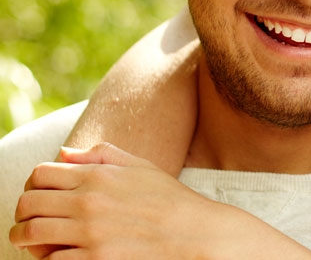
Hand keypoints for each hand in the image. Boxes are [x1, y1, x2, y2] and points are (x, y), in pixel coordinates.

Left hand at [10, 143, 252, 258]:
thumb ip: (101, 155)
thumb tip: (63, 154)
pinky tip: (58, 256)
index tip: (39, 196)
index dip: (33, 184)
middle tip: (29, 221)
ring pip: (30, 234)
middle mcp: (89, 202)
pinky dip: (47, 259)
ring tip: (31, 243)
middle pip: (28, 203)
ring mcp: (90, 233)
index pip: (41, 174)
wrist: (195, 233)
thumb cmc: (169, 200)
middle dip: (22, 213)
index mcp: (98, 176)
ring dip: (24, 239)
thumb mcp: (140, 166)